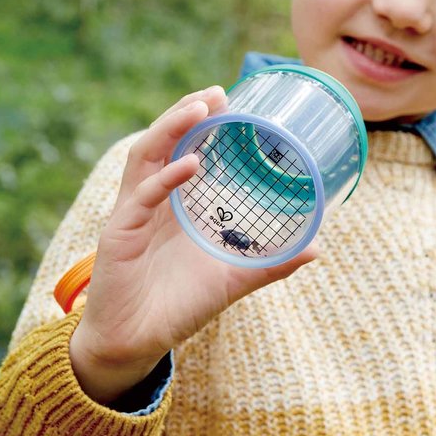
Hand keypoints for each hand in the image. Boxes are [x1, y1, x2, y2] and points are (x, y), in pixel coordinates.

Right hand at [69, 86, 318, 403]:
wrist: (135, 344)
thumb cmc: (179, 305)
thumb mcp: (234, 278)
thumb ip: (271, 262)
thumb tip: (317, 248)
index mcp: (174, 201)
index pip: (184, 146)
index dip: (203, 120)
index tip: (232, 101)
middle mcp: (151, 199)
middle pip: (163, 140)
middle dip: (187, 111)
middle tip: (218, 92)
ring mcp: (132, 213)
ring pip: (146, 155)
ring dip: (172, 127)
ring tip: (201, 108)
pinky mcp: (119, 234)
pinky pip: (141, 198)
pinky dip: (166, 178)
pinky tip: (191, 165)